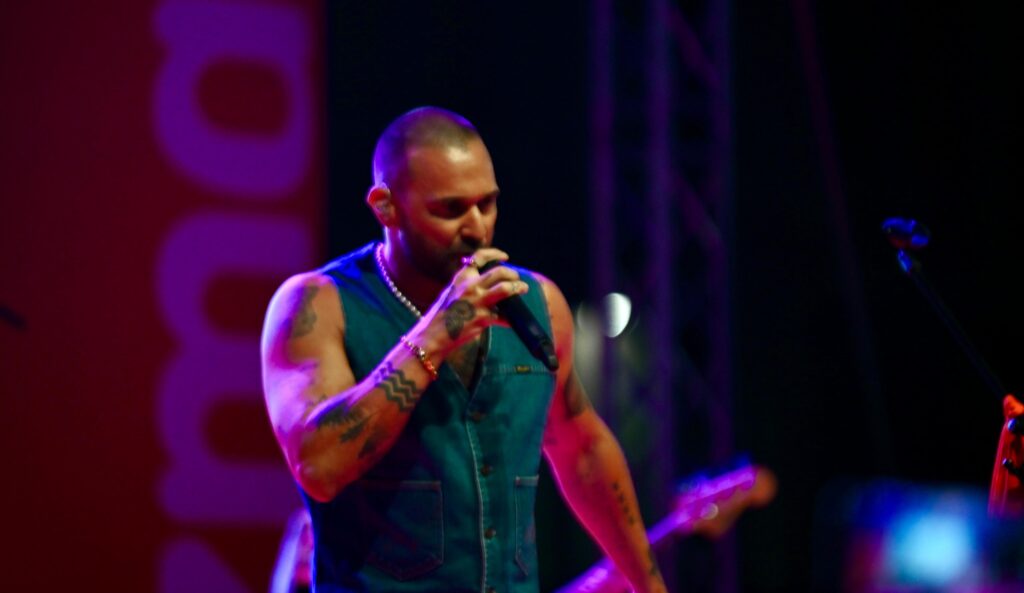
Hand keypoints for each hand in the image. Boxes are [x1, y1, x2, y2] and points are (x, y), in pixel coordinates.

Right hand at [411, 247, 527, 354]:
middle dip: (512, 274)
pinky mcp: (483, 318)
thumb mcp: (451, 292)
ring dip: (518, 288)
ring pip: (506, 288)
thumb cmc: (441, 316)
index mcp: (461, 277)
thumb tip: (483, 282)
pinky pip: (504, 316)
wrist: (433, 335)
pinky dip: (509, 319)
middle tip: (517, 279)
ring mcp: (478, 301)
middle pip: (499, 272)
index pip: (480, 257)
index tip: (505, 257)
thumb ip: (466, 285)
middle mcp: (470, 286)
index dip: (495, 254)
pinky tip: (512, 321)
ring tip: (523, 289)